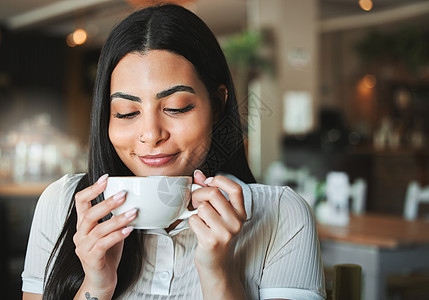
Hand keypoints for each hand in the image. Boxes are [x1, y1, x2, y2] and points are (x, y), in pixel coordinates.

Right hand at [73, 174, 135, 297]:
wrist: (101, 280)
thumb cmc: (108, 253)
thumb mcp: (111, 231)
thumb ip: (115, 217)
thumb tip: (134, 200)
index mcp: (83, 224)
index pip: (80, 201)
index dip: (92, 189)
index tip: (106, 178)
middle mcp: (80, 234)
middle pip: (89, 214)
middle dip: (107, 202)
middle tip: (124, 194)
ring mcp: (83, 247)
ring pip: (99, 229)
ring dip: (118, 219)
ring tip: (134, 212)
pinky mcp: (91, 258)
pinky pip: (104, 244)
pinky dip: (117, 235)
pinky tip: (129, 229)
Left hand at [189, 170, 245, 274]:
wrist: (216, 263)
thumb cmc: (216, 234)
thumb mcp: (218, 212)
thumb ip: (210, 191)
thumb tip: (198, 174)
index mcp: (241, 213)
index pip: (235, 188)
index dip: (220, 180)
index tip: (208, 182)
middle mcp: (236, 222)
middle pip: (213, 194)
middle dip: (199, 194)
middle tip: (196, 202)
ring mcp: (225, 232)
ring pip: (202, 207)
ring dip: (195, 211)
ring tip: (200, 219)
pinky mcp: (212, 241)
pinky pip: (194, 220)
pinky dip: (192, 222)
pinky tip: (198, 229)